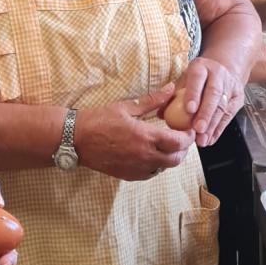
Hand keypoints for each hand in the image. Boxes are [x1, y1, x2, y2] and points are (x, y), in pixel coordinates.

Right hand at [74, 85, 192, 180]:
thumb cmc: (99, 120)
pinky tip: (151, 154)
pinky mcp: (128, 175)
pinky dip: (156, 165)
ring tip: (167, 146)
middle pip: (176, 159)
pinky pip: (150, 174)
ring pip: (164, 168)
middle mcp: (144, 156)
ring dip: (170, 158)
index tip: (189, 130)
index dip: (188, 137)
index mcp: (145, 137)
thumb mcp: (127, 106)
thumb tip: (171, 89)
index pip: (178, 142)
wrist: (76, 140)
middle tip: (181, 138)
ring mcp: (136, 168)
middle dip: (183, 149)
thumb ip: (152, 100)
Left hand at [174, 56, 246, 146]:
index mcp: (201, 67)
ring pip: (222, 106)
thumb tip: (160, 114)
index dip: (193, 94)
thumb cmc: (198, 78)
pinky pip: (229, 115)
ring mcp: (230, 85)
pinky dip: (219, 129)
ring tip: (202, 139)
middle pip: (213, 94)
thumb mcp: (184, 80)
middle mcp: (217, 74)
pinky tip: (211, 139)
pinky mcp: (238, 98)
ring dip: (212, 125)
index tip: (189, 109)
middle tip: (197, 129)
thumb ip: (172, 96)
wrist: (224, 69)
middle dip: (206, 113)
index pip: (197, 79)